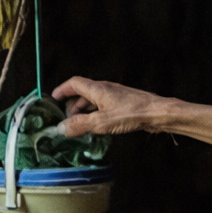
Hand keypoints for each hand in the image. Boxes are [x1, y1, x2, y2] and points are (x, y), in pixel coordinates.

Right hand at [52, 77, 166, 135]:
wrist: (158, 113)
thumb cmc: (132, 113)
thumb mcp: (101, 122)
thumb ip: (80, 125)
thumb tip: (60, 128)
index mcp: (97, 89)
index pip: (74, 83)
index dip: (62, 90)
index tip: (53, 99)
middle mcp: (105, 89)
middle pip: (83, 94)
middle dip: (72, 106)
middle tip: (67, 121)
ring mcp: (115, 96)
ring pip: (93, 102)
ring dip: (84, 112)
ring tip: (80, 127)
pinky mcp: (123, 105)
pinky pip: (103, 108)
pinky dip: (95, 116)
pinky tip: (97, 128)